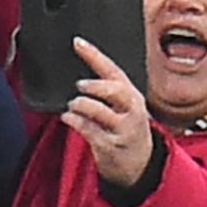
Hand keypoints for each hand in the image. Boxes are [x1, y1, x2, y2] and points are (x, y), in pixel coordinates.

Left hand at [60, 35, 154, 184]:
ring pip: (102, 111)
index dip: (94, 55)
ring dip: (82, 105)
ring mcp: (123, 128)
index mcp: (131, 94)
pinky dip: (76, 122)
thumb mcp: (121, 107)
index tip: (77, 42)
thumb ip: (104, 91)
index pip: (113, 70)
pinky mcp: (112, 146)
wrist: (139, 164)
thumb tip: (78, 77)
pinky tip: (67, 118)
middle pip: (116, 90)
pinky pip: (91, 131)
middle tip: (79, 86)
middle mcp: (131, 109)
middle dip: (96, 85)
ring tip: (72, 105)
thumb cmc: (124, 129)